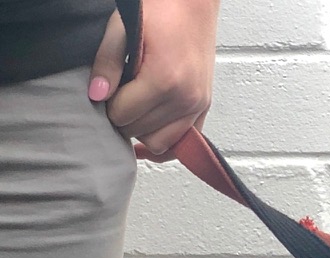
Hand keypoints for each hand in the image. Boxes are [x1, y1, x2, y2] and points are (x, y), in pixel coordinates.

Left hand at [89, 0, 219, 158]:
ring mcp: (197, 105)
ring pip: (159, 143)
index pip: (122, 115)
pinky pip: (182, 142)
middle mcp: (185, 99)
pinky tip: (149, 131)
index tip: (108, 86)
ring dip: (142, 130)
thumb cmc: (162, 6)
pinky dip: (164, 140)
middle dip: (123, 117)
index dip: (108, 104)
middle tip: (119, 93)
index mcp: (164, 80)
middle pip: (139, 131)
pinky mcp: (204, 107)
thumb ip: (107, 62)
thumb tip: (97, 95)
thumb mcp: (124, 26)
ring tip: (135, 106)